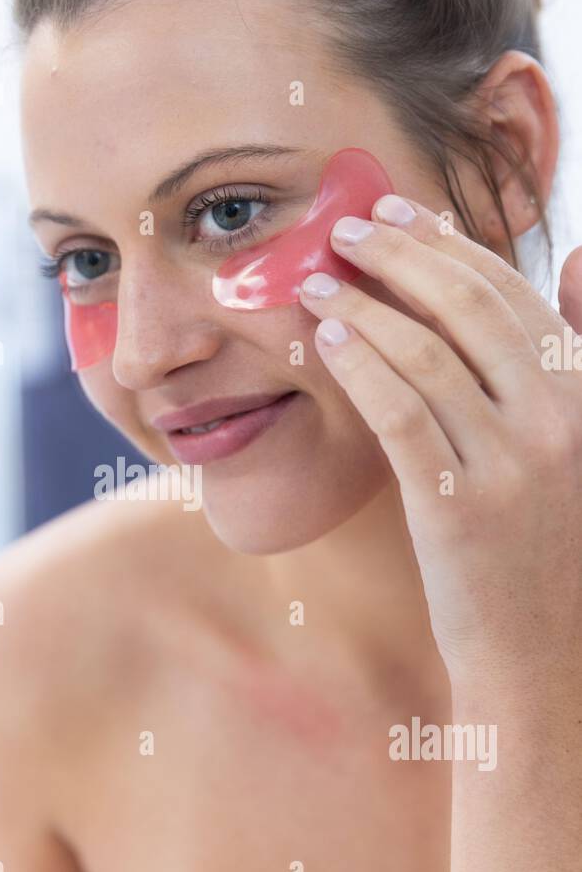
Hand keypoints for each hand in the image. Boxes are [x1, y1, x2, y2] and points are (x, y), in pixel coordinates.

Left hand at [297, 194, 581, 691]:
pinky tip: (327, 340)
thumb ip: (577, 354)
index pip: (512, 293)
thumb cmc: (549, 550)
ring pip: (426, 353)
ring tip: (317, 281)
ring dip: (363, 304)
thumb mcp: (581, 444)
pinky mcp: (459, 507)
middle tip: (344, 228)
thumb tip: (576, 259)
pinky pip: (400, 413)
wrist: (541, 658)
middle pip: (467, 305)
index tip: (398, 213)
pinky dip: (361, 366)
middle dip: (398, 253)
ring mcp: (512, 463)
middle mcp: (560, 418)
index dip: (449, 243)